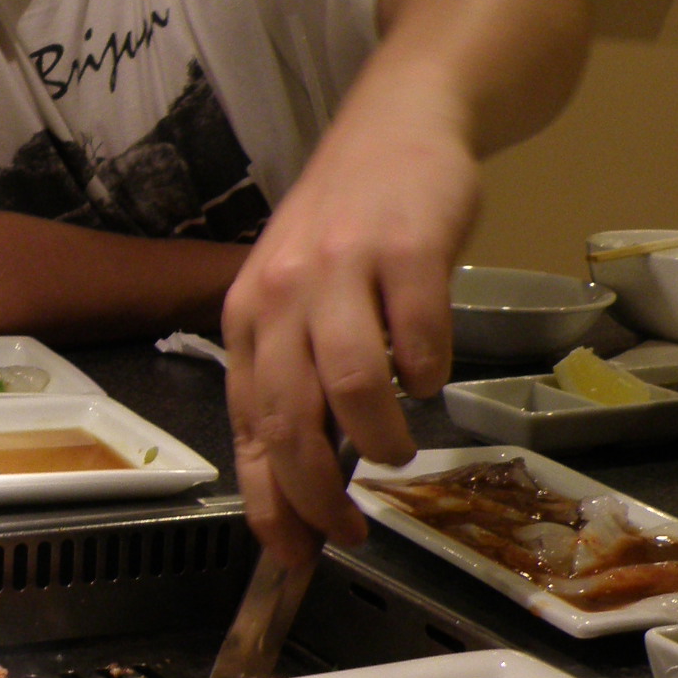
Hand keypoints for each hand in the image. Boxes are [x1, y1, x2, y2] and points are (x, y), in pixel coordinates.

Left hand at [222, 87, 478, 567]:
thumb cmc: (344, 228)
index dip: (273, 503)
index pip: (248, 429)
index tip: (298, 554)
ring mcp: (341, 268)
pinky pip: (415, 334)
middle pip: (289, 419)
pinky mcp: (406, 248)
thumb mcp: (292, 301)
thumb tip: (301, 484)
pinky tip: (431, 381)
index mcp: (246, 318)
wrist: (397, 123)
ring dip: (378, 439)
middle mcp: (281, 295)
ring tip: (398, 453)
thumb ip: (291, 379)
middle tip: (350, 532)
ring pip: (347, 384)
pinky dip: (426, 373)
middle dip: (318, 494)